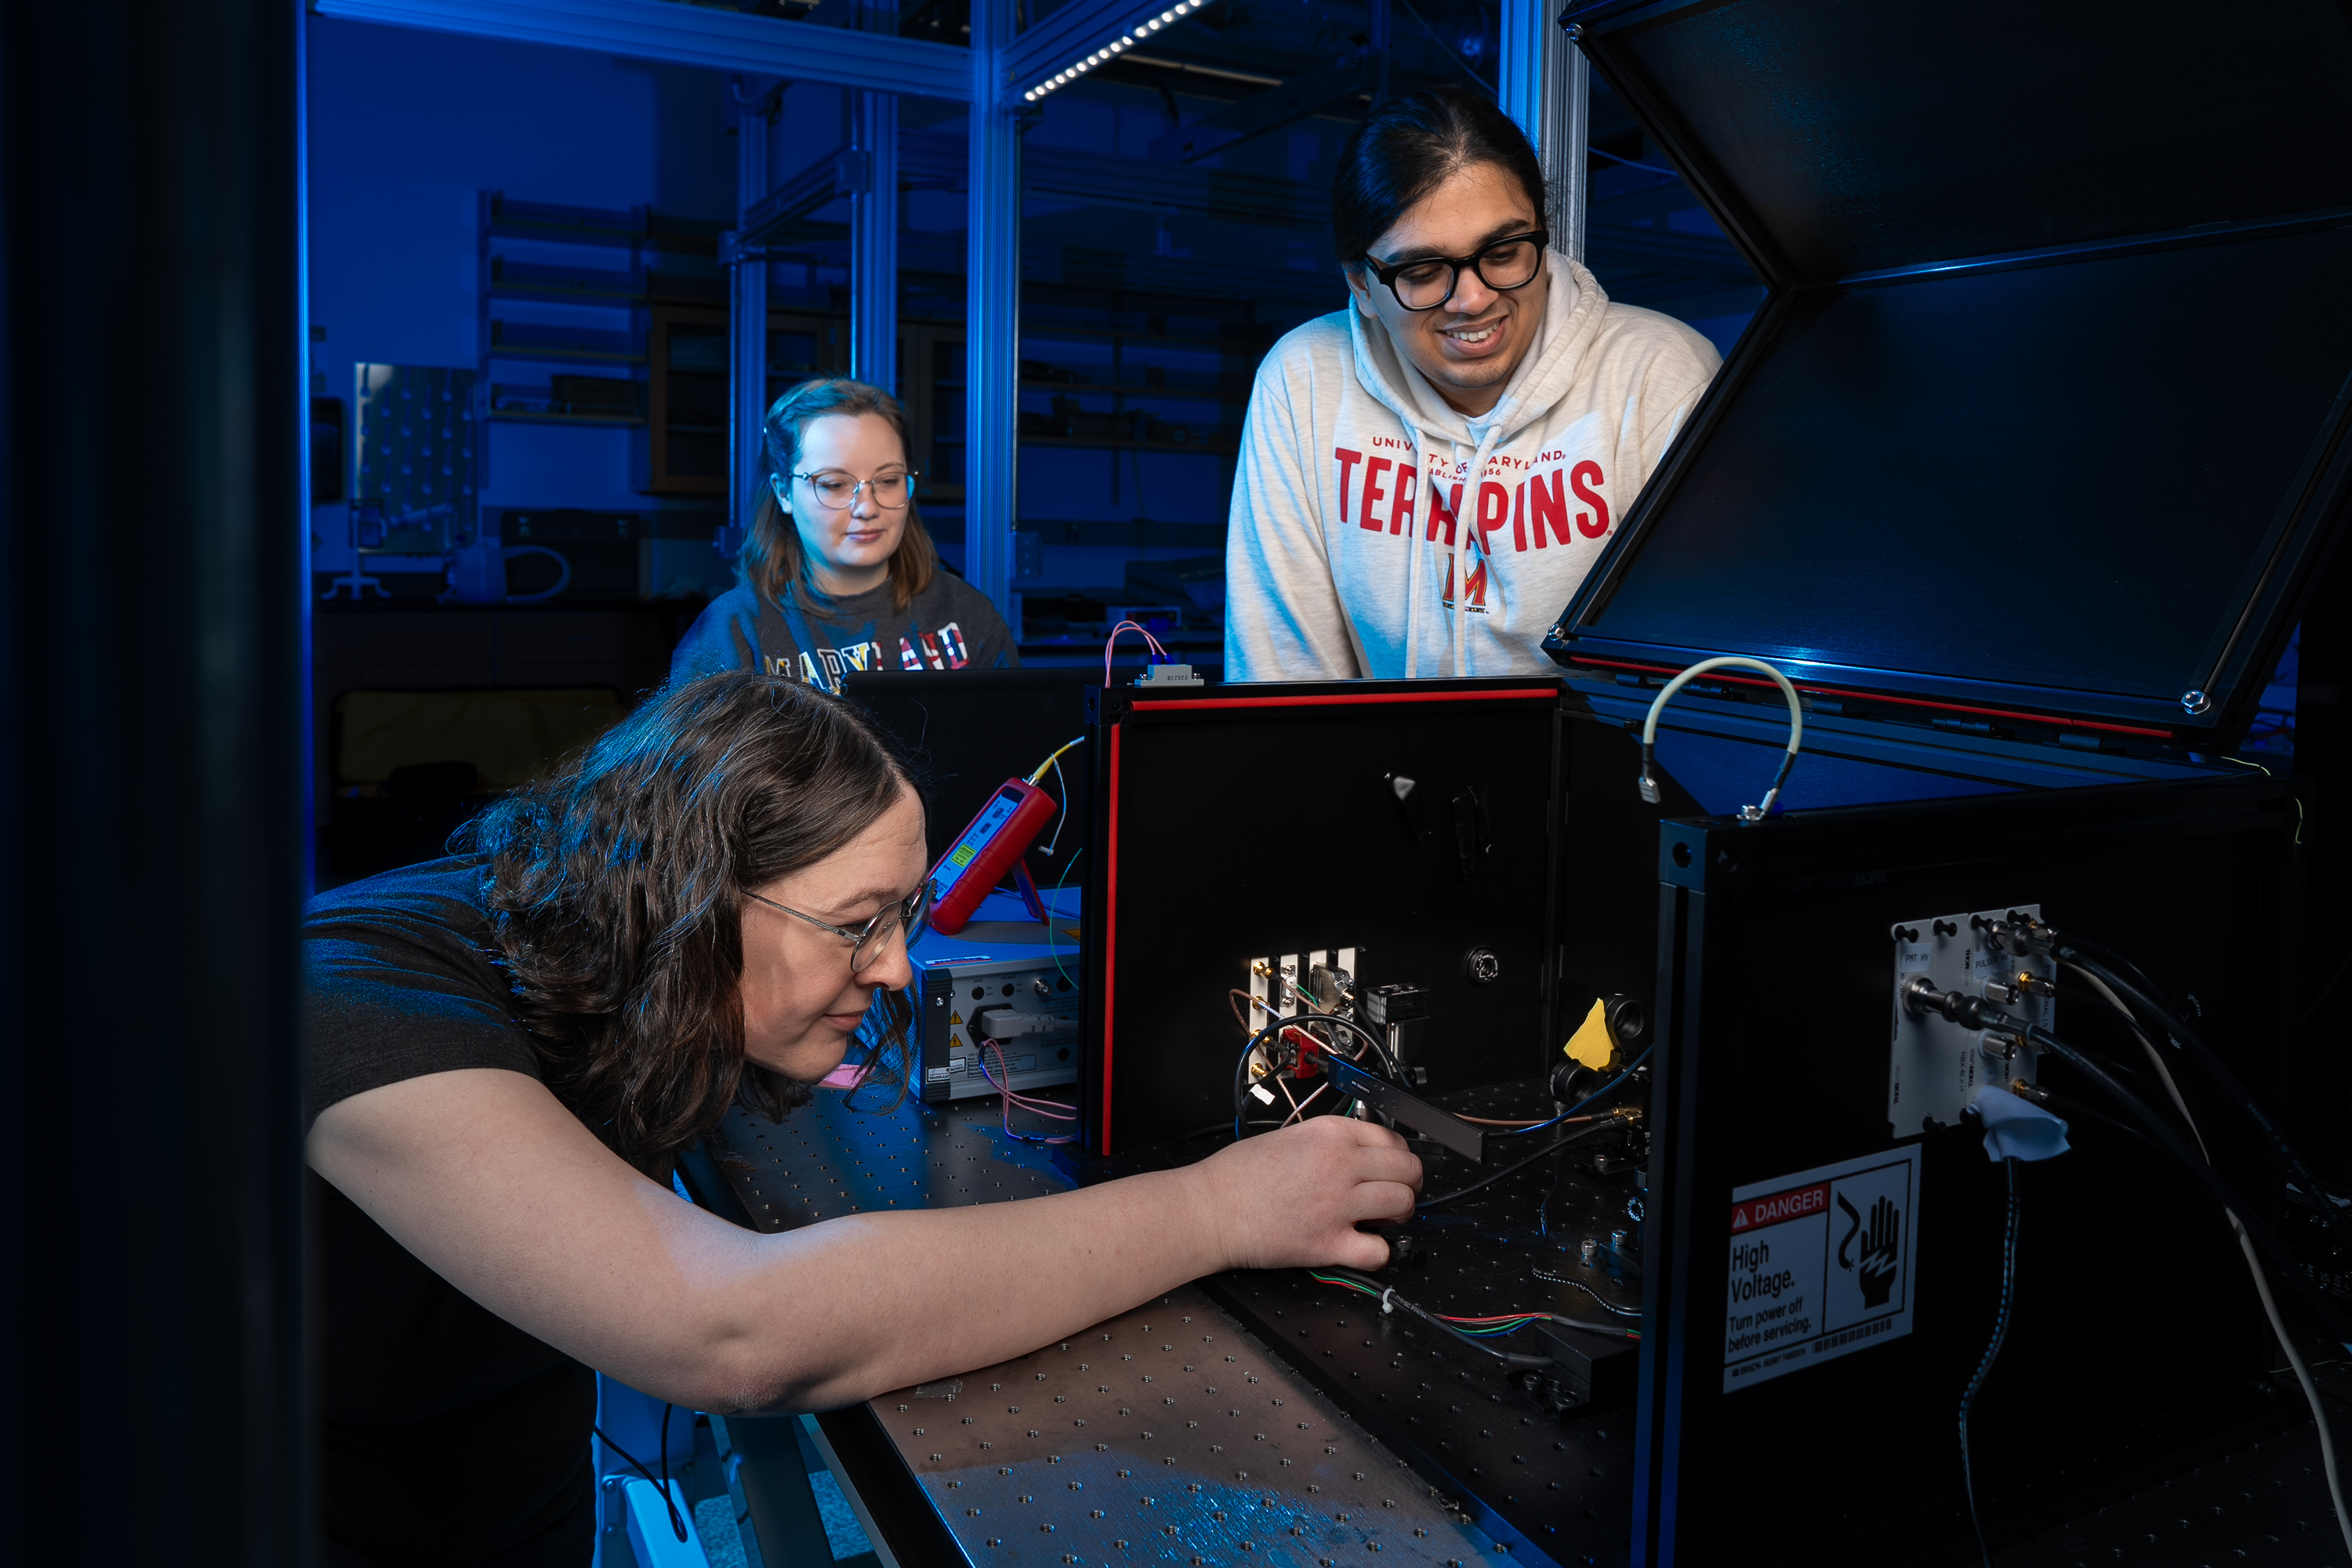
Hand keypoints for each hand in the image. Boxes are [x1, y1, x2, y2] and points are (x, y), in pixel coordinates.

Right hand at [1185, 1116, 1421, 1272]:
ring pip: (1402, 1204)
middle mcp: (1338, 1164)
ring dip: (1399, 1214)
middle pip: (1407, 1170)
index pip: (1392, 1139)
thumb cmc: (1238, 1176)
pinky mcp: (1327, 1243)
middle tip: (1397, 1194)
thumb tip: (1361, 1151)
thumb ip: (1329, 1142)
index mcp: (1329, 1134)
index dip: (1399, 1157)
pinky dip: (1379, 1252)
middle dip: (1409, 1183)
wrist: (1210, 1209)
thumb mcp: (1288, 1136)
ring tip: (1384, 1220)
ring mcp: (1336, 1204)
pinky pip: (1379, 1250)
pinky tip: (1364, 1245)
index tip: (1394, 1167)